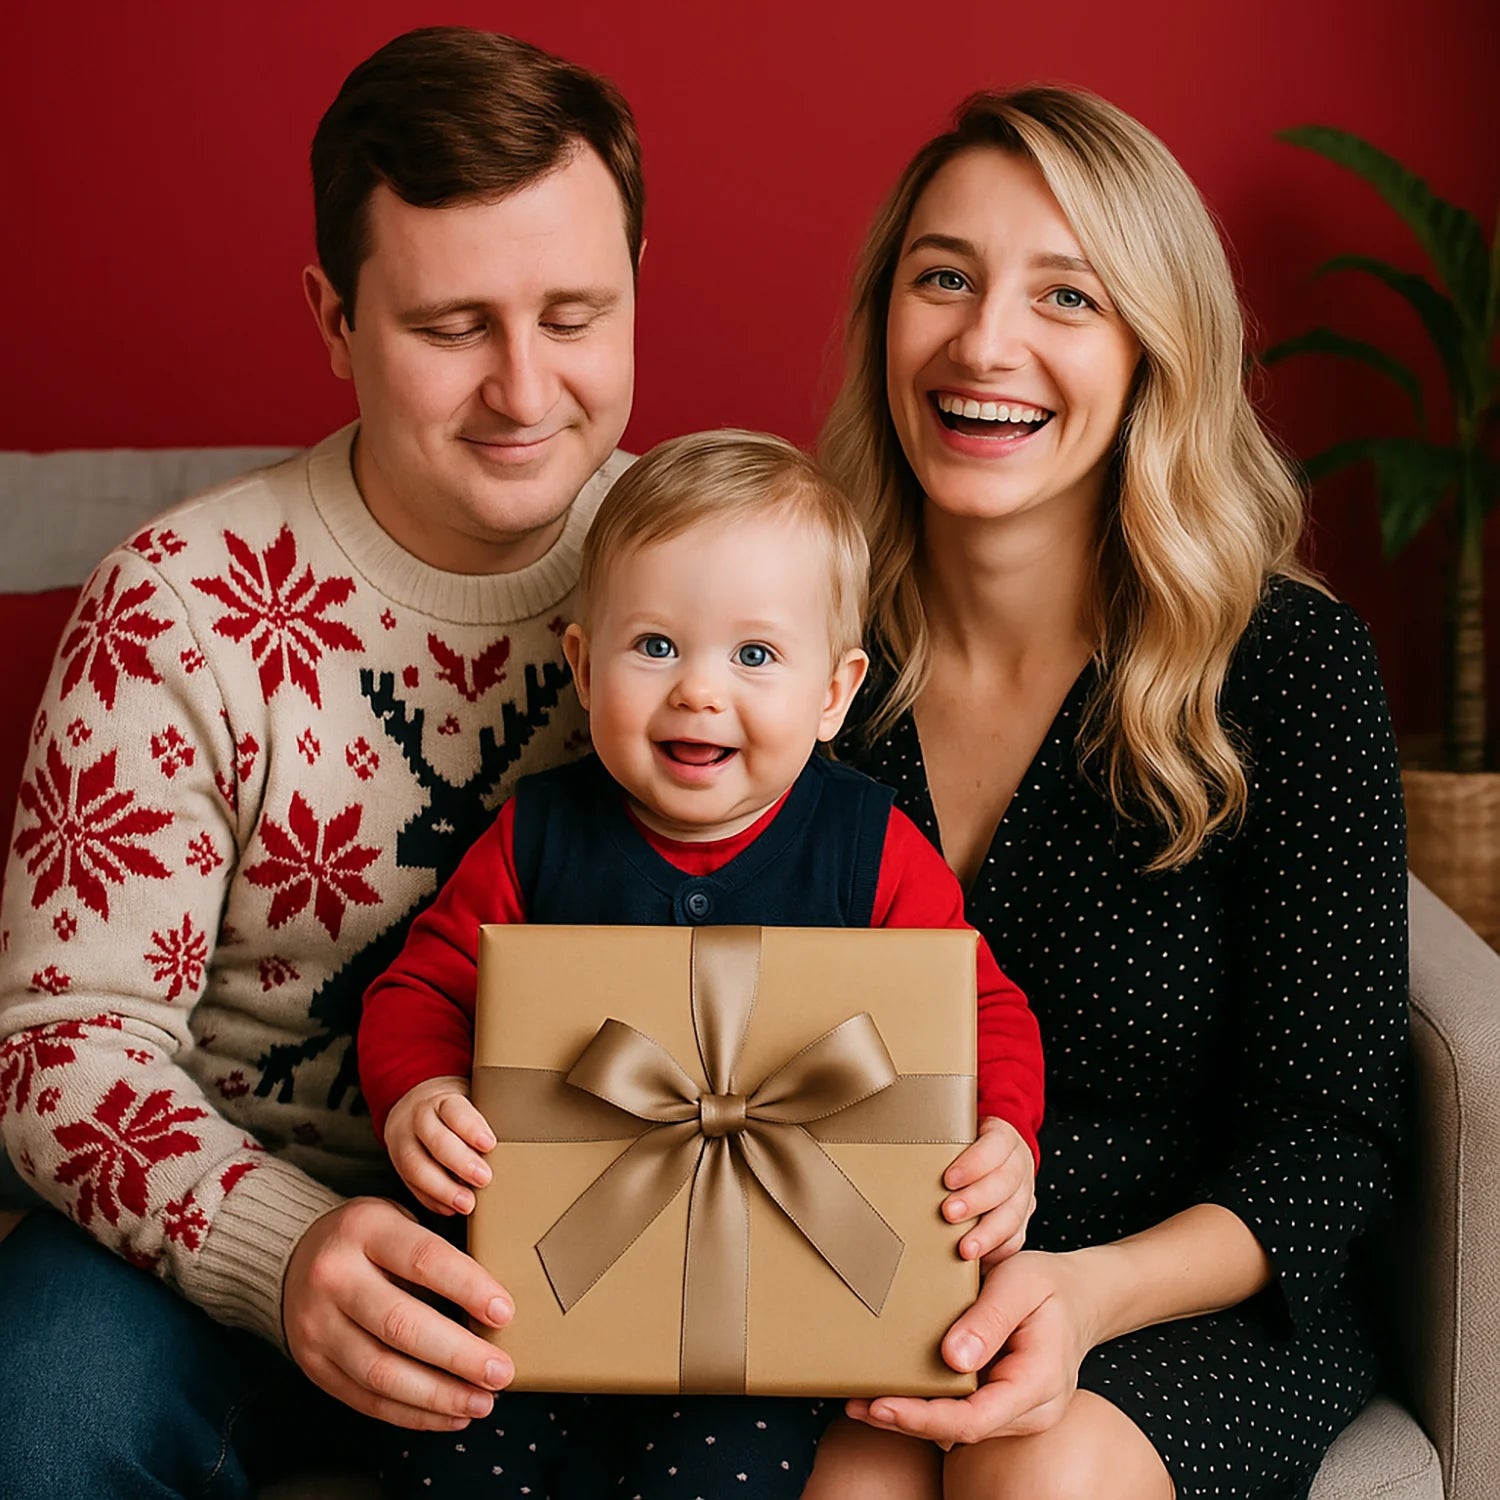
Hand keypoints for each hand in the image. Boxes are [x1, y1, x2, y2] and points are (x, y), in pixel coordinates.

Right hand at [283, 1196, 515, 1430]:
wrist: (294, 1259)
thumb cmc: (367, 1240)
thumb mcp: (397, 1220)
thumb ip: (437, 1252)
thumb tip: (495, 1304)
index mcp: (363, 1230)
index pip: (423, 1260)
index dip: (468, 1288)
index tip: (504, 1313)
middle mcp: (334, 1278)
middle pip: (401, 1324)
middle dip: (458, 1355)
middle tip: (500, 1371)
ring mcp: (317, 1326)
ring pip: (381, 1372)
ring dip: (439, 1395)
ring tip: (481, 1401)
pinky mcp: (314, 1367)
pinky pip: (367, 1400)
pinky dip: (413, 1413)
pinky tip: (449, 1414)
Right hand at [384, 1075, 495, 1215]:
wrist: (416, 1105)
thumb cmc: (455, 1108)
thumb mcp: (471, 1099)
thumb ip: (489, 1114)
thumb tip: (521, 1134)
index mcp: (442, 1099)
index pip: (455, 1111)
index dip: (471, 1128)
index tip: (490, 1144)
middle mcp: (419, 1119)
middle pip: (435, 1141)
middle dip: (460, 1163)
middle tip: (484, 1178)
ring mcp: (404, 1143)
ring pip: (416, 1167)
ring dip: (443, 1189)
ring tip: (467, 1203)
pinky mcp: (399, 1166)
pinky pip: (410, 1186)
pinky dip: (430, 1200)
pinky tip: (449, 1208)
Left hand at [846, 1250, 1094, 1446]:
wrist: (1080, 1296)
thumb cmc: (1050, 1285)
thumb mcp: (1022, 1285)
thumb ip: (989, 1320)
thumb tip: (952, 1359)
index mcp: (1038, 1381)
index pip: (976, 1417)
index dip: (926, 1419)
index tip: (883, 1405)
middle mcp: (1031, 1410)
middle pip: (961, 1430)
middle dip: (906, 1421)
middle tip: (856, 1404)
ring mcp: (1018, 1412)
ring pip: (959, 1427)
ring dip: (910, 1417)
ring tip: (860, 1401)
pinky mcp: (1003, 1403)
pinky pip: (963, 1412)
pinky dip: (926, 1407)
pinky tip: (891, 1394)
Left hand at [941, 1116, 1035, 1263]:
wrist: (994, 1154)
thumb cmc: (967, 1145)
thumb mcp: (958, 1131)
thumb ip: (939, 1138)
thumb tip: (902, 1147)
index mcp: (1003, 1138)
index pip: (995, 1146)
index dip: (974, 1164)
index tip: (948, 1179)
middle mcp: (1018, 1166)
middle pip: (1005, 1183)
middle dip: (976, 1200)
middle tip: (949, 1213)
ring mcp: (1023, 1195)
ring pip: (1013, 1215)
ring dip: (987, 1233)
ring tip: (965, 1248)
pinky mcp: (1021, 1221)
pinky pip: (1015, 1239)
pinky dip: (998, 1251)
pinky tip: (981, 1260)